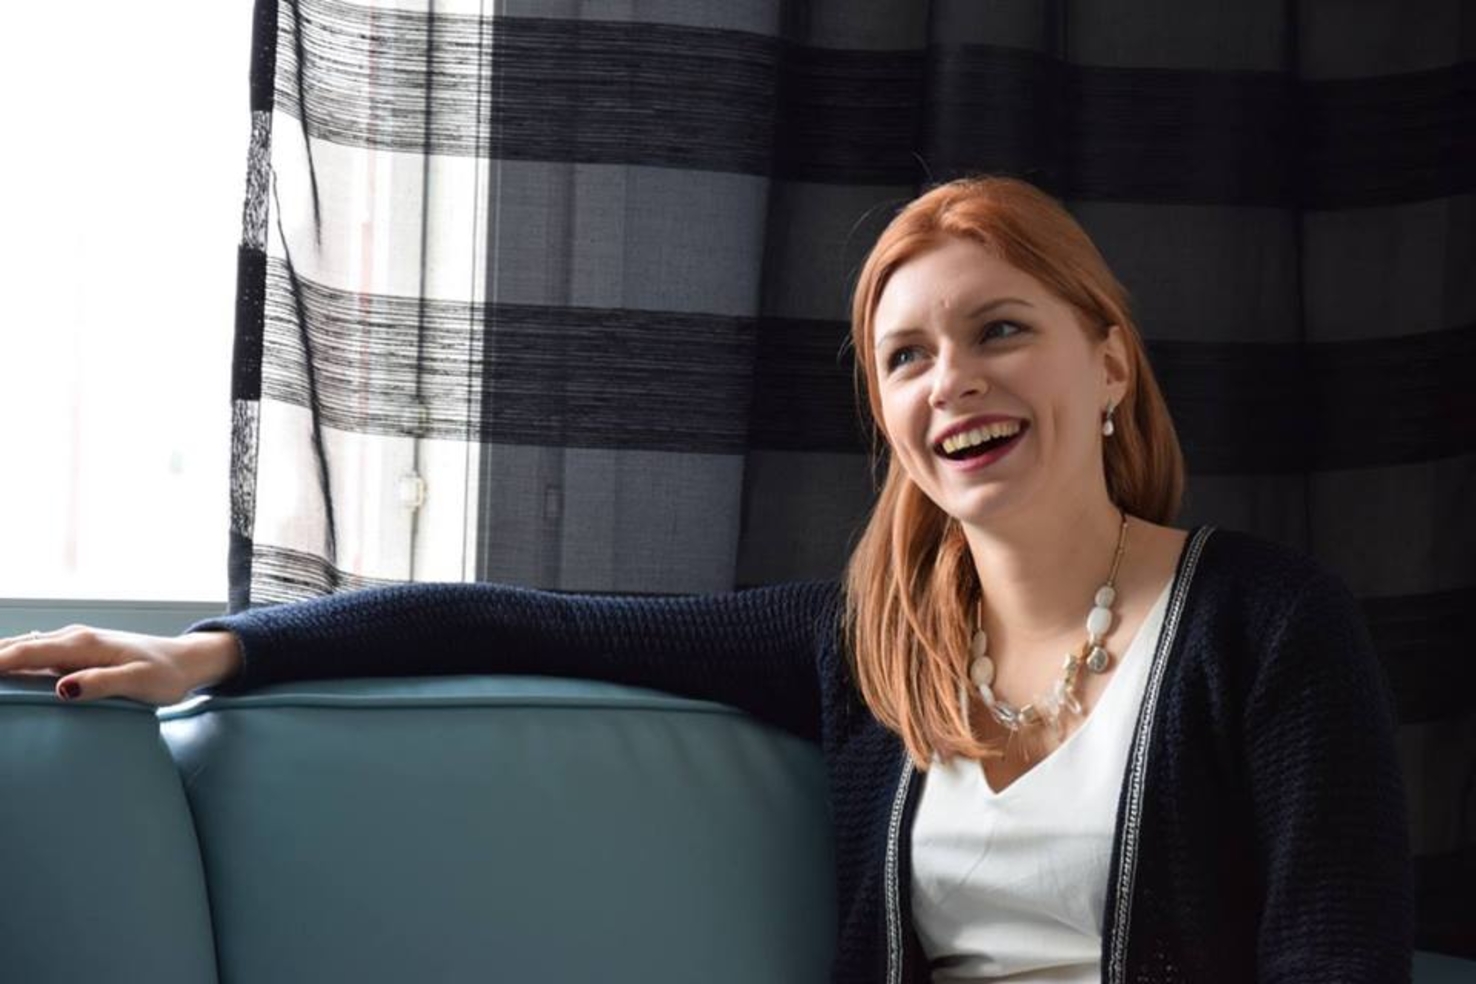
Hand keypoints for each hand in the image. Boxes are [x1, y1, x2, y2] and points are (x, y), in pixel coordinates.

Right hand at [0, 626, 241, 705]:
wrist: (186, 660)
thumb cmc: (166, 674)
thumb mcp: (139, 683)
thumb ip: (102, 683)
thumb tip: (63, 688)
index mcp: (82, 645)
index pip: (25, 653)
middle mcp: (73, 638)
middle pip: (17, 646)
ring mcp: (74, 642)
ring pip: (25, 646)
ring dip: (1, 656)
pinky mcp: (78, 651)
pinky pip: (37, 652)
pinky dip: (15, 657)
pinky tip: (5, 668)